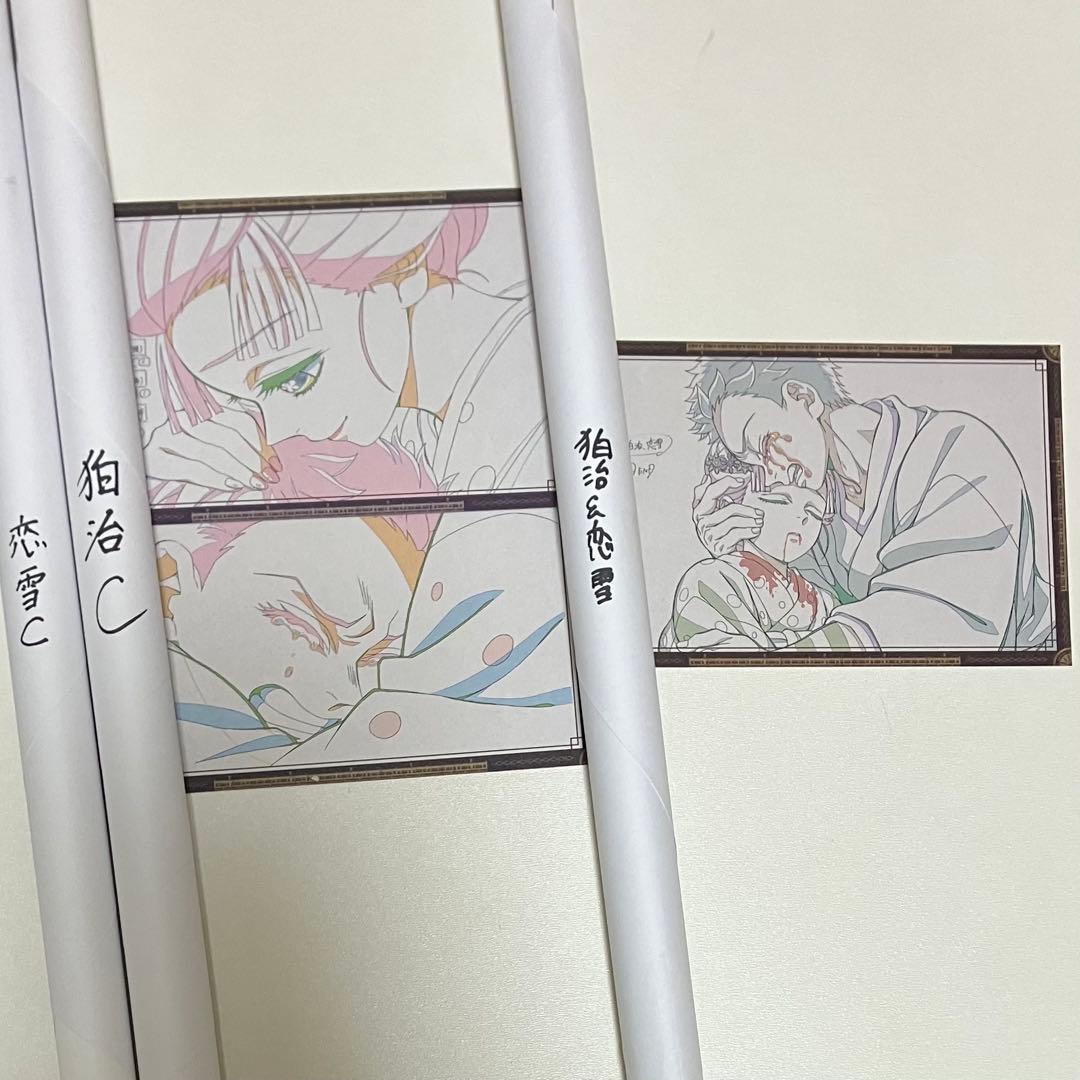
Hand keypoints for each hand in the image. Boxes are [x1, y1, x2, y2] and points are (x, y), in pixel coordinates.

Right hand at [144, 404, 277, 494]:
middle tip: (267, 474)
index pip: (236, 420)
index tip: (272, 459)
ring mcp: (166, 438)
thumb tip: (260, 448)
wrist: (124, 435)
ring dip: (239, 471)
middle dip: (253, 459)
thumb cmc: (167, 433)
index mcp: (195, 403)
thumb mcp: (198, 424)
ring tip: (254, 482)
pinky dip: (215, 478)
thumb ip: (225, 429)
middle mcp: (180, 417)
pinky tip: (231, 484)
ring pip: (213, 454)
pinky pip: (192, 470)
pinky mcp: (156, 460)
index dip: (259, 441)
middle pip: (227, 437)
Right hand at [691, 473, 762, 557]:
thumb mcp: (722, 515)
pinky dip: (749, 530)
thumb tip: (711, 477)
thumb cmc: (727, 534)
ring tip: (759, 520)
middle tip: (756, 506)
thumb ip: (717, 497)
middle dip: (739, 499)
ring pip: (732, 518)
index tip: (742, 480)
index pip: (708, 491)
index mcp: (699, 511)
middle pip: (719, 503)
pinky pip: (736, 533)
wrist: (731, 559)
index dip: (724, 483)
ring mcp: (708, 534)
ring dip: (750, 518)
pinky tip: (755, 530)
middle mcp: (700, 522)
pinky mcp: (717, 546)